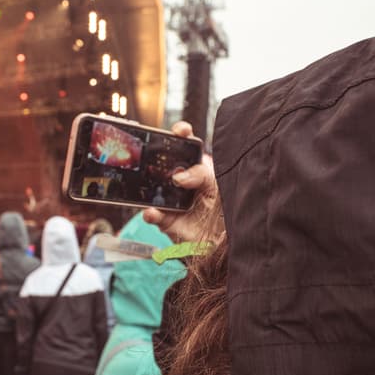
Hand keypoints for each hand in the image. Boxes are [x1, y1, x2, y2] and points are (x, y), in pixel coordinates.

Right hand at [143, 121, 223, 242]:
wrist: (225, 244)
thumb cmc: (225, 211)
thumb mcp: (219, 186)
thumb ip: (202, 174)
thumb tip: (179, 177)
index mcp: (197, 168)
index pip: (187, 146)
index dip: (181, 134)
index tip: (181, 131)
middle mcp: (181, 182)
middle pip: (163, 163)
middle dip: (155, 155)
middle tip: (154, 150)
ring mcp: (171, 200)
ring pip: (153, 188)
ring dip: (148, 185)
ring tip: (151, 184)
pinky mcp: (165, 220)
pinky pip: (152, 215)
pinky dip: (150, 213)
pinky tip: (152, 212)